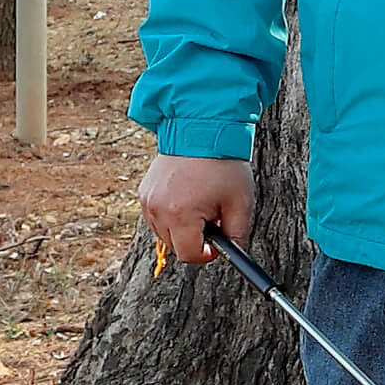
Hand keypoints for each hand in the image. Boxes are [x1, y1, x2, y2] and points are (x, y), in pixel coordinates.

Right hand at [141, 148, 257, 266]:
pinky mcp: (144, 192)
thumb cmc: (223, 164)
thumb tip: (234, 252)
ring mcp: (148, 201)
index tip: (218, 243)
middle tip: (212, 218)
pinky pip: (156, 217)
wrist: (202, 129)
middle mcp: (158, 210)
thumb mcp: (240, 202)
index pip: (189, 254)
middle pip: (176, 246)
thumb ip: (238, 234)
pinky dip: (170, 216)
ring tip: (199, 204)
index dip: (207, 253)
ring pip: (164, 233)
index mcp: (180, 214)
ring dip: (181, 228)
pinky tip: (186, 198)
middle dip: (195, 239)